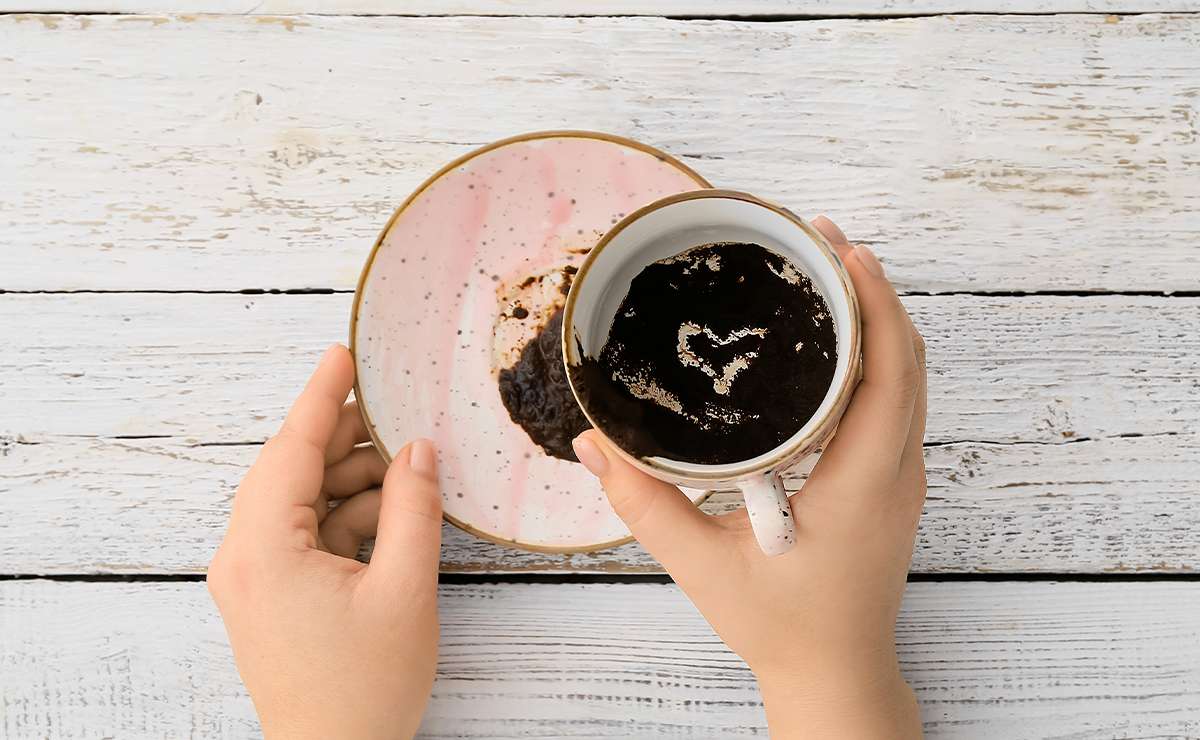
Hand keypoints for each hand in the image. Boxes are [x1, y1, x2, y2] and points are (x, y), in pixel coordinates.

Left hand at [208, 345, 441, 739]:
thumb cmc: (363, 690)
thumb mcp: (404, 591)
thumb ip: (411, 510)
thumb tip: (417, 451)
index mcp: (263, 552)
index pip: (289, 450)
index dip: (320, 397)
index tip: (342, 355)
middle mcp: (242, 559)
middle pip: (291, 471)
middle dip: (345, 440)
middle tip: (396, 413)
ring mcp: (251, 580)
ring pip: (300, 502)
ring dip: (351, 482)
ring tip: (406, 474)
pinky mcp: (268, 597)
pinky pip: (303, 535)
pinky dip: (344, 518)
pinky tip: (390, 515)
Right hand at [571, 216, 926, 738]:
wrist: (835, 674)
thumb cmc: (778, 627)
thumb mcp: (702, 567)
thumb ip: (643, 504)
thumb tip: (592, 443)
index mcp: (861, 485)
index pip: (889, 374)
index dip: (874, 304)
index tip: (843, 250)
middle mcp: (895, 473)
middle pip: (909, 360)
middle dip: (874, 290)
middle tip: (821, 240)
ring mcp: (900, 479)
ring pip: (909, 378)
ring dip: (879, 320)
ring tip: (828, 272)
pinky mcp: (890, 484)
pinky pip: (897, 402)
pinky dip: (877, 356)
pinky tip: (833, 341)